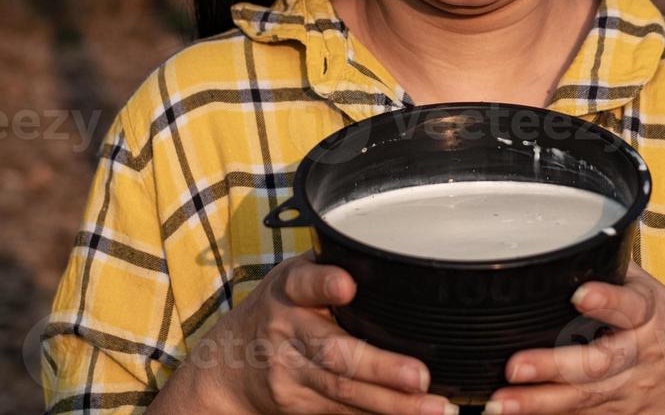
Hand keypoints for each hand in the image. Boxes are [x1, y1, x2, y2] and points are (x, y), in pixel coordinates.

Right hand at [192, 249, 459, 414]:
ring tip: (435, 407)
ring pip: (344, 391)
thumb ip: (334, 269)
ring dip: (392, 403)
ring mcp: (290, 373)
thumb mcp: (296, 278)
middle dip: (379, 367)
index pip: (304, 283)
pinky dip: (379, 414)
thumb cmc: (282, 307)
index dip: (324, 284)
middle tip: (419, 376)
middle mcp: (286, 331)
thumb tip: (400, 264)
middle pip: (333, 353)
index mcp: (289, 289)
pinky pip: (344, 412)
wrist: (229, 365)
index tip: (348, 286)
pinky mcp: (298, 404)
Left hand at [481, 262, 664, 414]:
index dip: (605, 300)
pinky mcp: (615, 413)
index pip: (628, 305)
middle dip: (554, 365)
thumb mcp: (650, 293)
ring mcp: (625, 389)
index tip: (580, 294)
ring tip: (502, 401)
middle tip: (516, 366)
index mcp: (646, 314)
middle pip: (596, 363)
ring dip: (539, 402)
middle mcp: (636, 354)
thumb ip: (612, 273)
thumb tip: (563, 240)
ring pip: (582, 397)